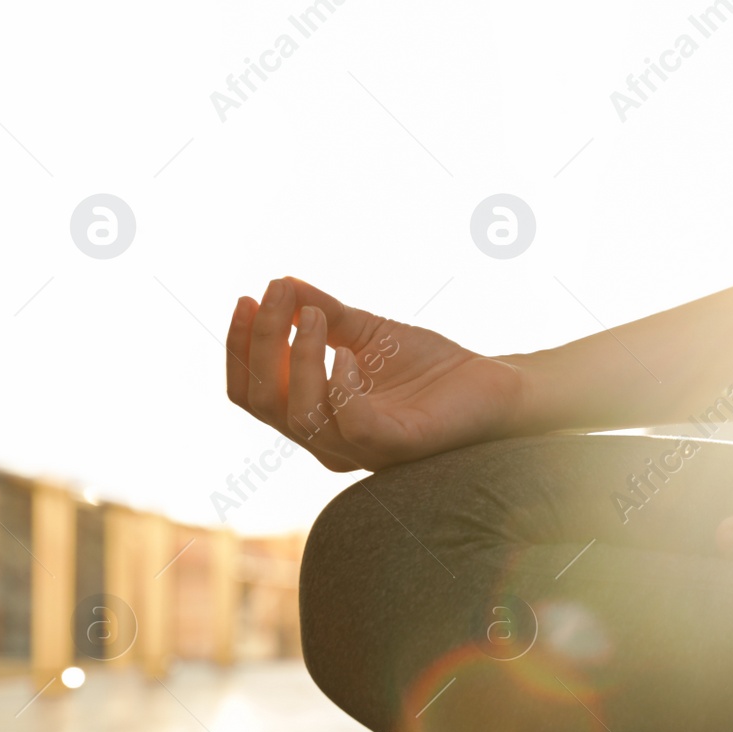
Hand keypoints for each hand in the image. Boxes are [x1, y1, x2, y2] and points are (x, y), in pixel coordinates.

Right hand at [225, 277, 526, 471]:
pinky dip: (340, 384)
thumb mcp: (367, 332)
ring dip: (299, 354)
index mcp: (314, 415)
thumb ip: (324, 314)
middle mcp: (329, 440)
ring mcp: (361, 449)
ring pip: (300, 414)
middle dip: (261, 342)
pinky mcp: (397, 446)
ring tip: (315, 315)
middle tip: (279, 295)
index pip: (252, 391)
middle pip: (265, 400)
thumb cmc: (429, 366)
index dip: (240, 347)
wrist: (492, 383)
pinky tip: (350, 354)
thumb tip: (281, 282)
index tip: (248, 297)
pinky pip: (351, 424)